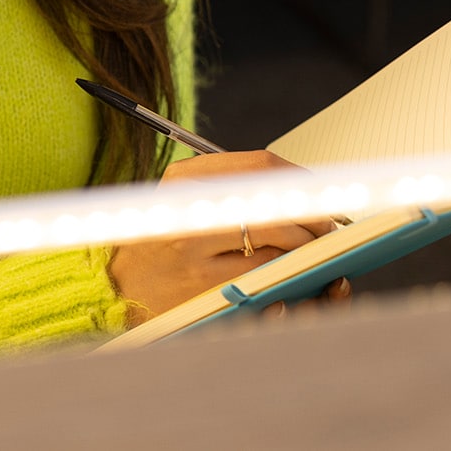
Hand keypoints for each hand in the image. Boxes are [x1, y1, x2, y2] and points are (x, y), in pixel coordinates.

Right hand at [107, 151, 334, 324]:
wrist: (123, 286)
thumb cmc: (163, 241)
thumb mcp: (184, 198)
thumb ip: (231, 185)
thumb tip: (298, 185)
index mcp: (185, 177)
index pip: (261, 165)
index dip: (301, 179)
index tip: (321, 193)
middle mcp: (188, 206)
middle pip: (274, 201)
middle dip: (313, 215)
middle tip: (327, 226)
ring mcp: (195, 247)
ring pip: (277, 239)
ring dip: (305, 244)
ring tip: (311, 248)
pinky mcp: (205, 283)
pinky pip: (266, 273)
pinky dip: (288, 271)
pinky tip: (289, 272)